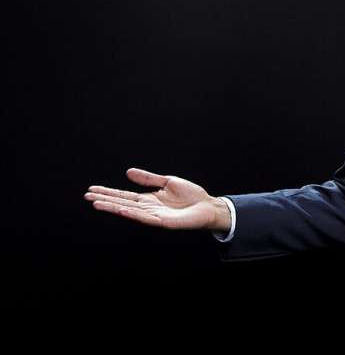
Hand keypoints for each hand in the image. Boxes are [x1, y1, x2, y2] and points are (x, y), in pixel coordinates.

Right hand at [84, 168, 222, 229]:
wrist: (208, 206)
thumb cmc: (191, 195)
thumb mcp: (168, 182)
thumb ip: (148, 179)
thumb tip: (128, 172)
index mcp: (149, 199)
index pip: (124, 196)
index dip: (109, 192)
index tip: (92, 189)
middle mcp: (148, 208)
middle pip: (122, 203)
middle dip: (105, 199)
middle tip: (86, 196)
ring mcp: (154, 216)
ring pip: (129, 211)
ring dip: (112, 208)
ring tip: (96, 203)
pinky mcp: (163, 222)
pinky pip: (144, 218)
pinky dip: (131, 214)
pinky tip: (120, 210)